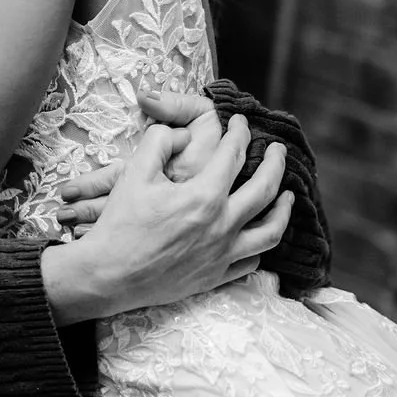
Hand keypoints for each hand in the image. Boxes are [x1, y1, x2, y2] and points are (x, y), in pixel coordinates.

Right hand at [43, 116, 289, 322]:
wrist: (109, 275)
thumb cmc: (120, 224)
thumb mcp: (134, 173)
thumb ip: (159, 142)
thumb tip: (180, 133)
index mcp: (204, 196)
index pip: (233, 155)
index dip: (238, 132)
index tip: (239, 121)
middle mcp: (222, 225)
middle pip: (264, 189)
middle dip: (275, 163)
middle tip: (277, 149)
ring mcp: (222, 254)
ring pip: (270, 230)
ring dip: (283, 209)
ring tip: (287, 195)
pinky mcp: (215, 276)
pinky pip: (251, 260)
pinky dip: (259, 245)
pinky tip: (256, 234)